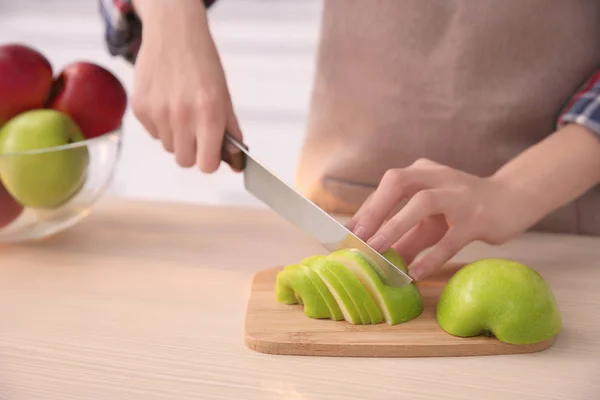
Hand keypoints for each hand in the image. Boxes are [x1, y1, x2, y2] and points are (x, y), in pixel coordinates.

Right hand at [131, 0, 242, 171]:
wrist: (174, 33)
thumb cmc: (203, 64)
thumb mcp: (224, 95)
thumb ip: (230, 130)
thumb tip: (235, 162)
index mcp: (209, 113)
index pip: (206, 164)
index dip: (209, 162)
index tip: (210, 155)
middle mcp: (182, 115)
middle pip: (184, 161)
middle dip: (192, 152)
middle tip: (196, 133)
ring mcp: (158, 112)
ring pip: (168, 147)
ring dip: (176, 137)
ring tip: (181, 111)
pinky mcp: (140, 107)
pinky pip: (153, 133)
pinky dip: (160, 125)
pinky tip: (166, 102)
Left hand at [345, 159, 533, 279]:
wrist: (513, 200)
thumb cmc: (462, 209)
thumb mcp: (430, 220)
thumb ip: (404, 236)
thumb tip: (373, 259)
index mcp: (422, 172)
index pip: (388, 186)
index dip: (366, 209)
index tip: (346, 233)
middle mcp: (439, 176)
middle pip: (399, 182)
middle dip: (374, 209)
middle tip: (356, 237)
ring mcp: (460, 195)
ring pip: (424, 203)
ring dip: (396, 225)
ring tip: (377, 249)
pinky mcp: (478, 218)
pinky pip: (451, 237)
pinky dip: (431, 256)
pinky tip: (416, 272)